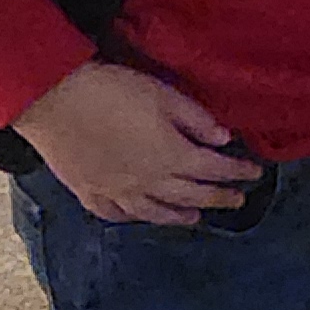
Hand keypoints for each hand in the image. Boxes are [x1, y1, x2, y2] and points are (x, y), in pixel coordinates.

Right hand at [10, 62, 259, 225]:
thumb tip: (224, 139)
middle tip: (237, 199)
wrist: (53, 100)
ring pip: (156, 212)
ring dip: (181, 216)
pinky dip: (134, 218)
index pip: (215, 169)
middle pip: (192, 195)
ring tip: (197, 218)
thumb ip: (196, 120)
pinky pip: (117, 213)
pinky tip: (140, 216)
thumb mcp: (164, 95)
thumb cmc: (112, 91)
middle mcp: (148, 182)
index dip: (238, 172)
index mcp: (172, 156)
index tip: (256, 174)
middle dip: (219, 197)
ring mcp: (117, 191)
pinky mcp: (90, 192)